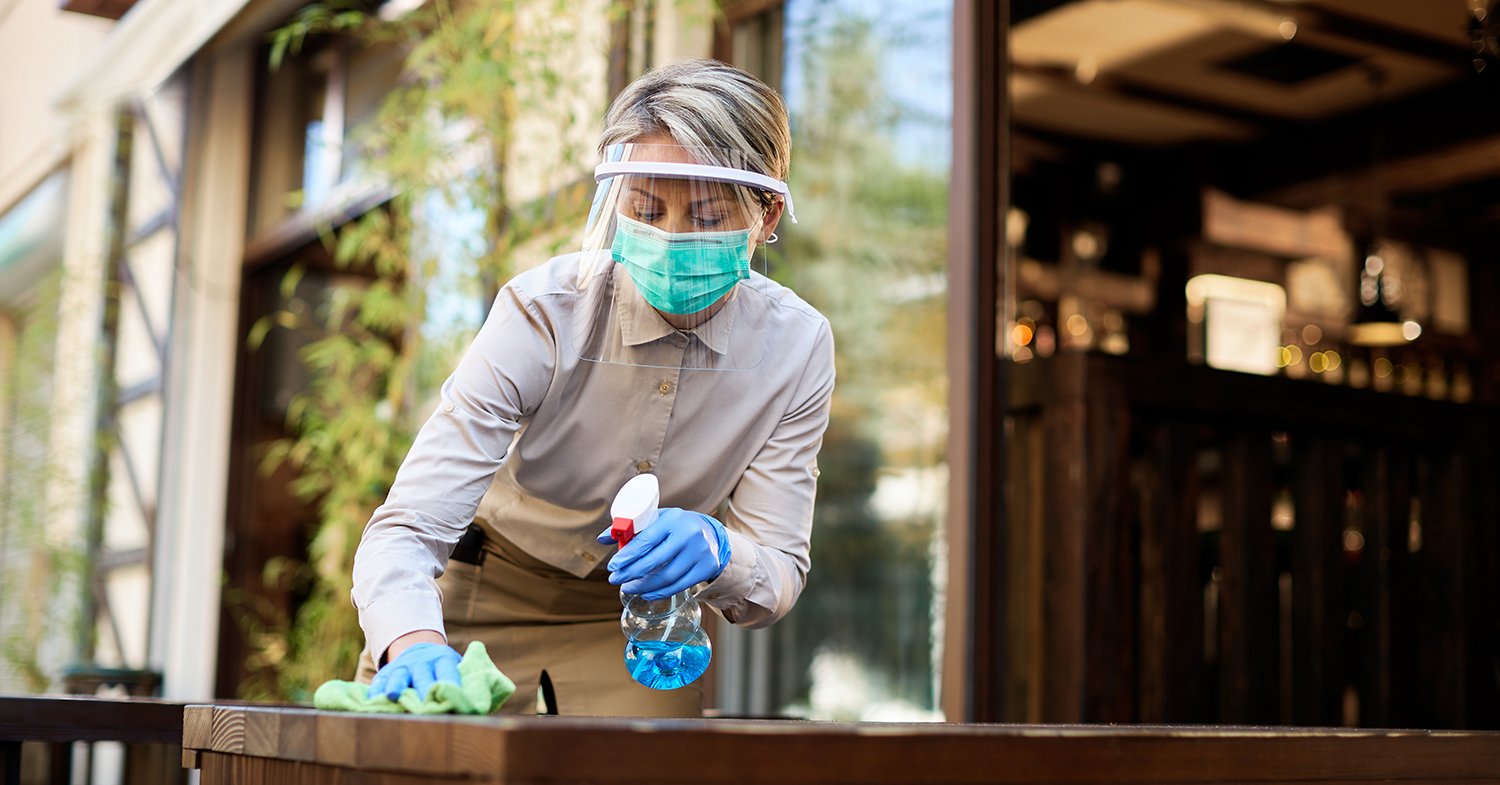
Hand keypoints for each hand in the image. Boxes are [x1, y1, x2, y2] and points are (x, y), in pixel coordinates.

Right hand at [367, 641, 461, 700]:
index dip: (450, 682)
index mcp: (443, 659)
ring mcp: (401, 667)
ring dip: (396, 686)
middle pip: (423, 675)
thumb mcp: (457, 667)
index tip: (453, 696)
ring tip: (393, 696)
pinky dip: (375, 692)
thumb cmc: (444, 670)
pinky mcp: (384, 675)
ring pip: (398, 676)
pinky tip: (372, 702)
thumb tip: (478, 704)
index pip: (448, 669)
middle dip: (424, 689)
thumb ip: (467, 681)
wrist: (419, 652)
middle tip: (426, 705)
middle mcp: (421, 662)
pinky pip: (378, 682)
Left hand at [604, 507, 730, 599]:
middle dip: (631, 573)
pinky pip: (680, 585)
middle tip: (615, 580)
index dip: (627, 556)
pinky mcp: (707, 567)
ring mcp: (700, 552)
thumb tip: (602, 539)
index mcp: (672, 519)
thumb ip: (630, 529)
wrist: (711, 532)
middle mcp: (688, 534)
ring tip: (628, 588)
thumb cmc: (676, 526)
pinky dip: (660, 592)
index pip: (646, 540)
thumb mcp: (656, 520)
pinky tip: (647, 593)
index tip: (613, 566)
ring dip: (644, 586)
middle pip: (655, 561)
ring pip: (667, 577)